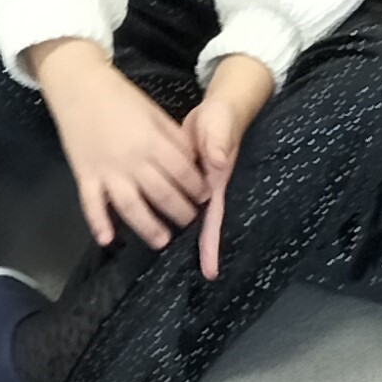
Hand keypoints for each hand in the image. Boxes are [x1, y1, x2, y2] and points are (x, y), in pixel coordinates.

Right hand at [37, 40, 206, 250]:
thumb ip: (173, 138)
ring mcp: (107, 170)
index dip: (197, 187)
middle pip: (161, 193)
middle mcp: (132, 160)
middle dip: (180, 211)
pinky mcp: (84, 175)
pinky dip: (98, 223)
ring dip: (148, 226)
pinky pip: (91, 204)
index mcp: (152, 141)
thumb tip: (193, 161)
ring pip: (131, 206)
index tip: (206, 198)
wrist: (78, 85)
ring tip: (162, 240)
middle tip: (190, 222)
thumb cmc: (120, 96)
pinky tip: (108, 240)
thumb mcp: (154, 112)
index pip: (182, 172)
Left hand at [184, 55, 273, 278]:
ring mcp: (198, 183)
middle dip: (199, 249)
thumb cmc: (223, 115)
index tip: (209, 271)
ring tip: (168, 255)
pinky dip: (171, 211)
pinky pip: (178, 198)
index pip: (213, 219)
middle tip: (193, 278)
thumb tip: (215, 161)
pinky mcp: (186, 175)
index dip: (210, 244)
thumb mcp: (220, 124)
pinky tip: (158, 221)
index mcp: (215, 182)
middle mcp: (208, 188)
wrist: (222, 104)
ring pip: (190, 215)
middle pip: (204, 224)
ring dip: (184, 234)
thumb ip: (218, 142)